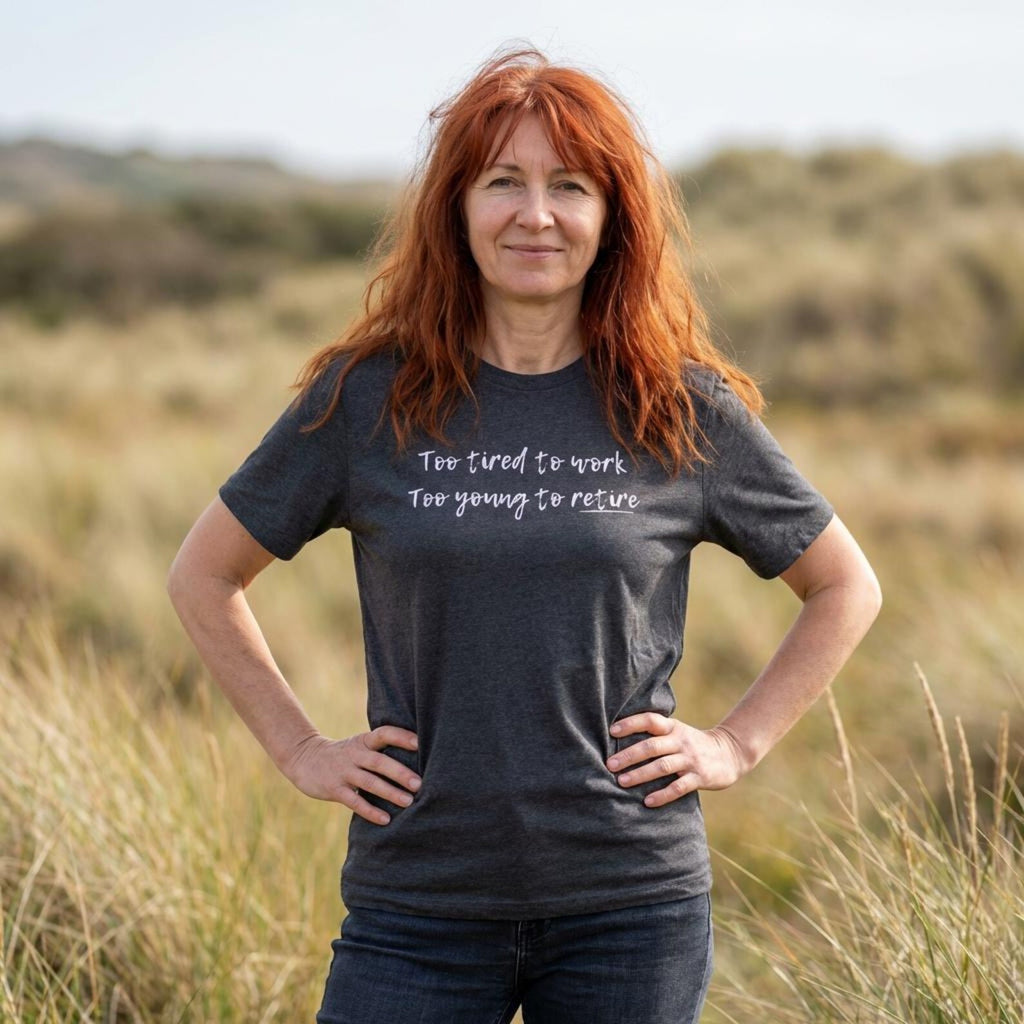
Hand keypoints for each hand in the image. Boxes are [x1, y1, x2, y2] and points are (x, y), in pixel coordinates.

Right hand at [282, 726, 420, 825]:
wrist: (304, 758)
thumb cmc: (343, 754)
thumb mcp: (359, 745)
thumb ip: (380, 751)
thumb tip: (417, 760)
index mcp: (363, 741)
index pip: (384, 733)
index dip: (401, 737)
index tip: (420, 743)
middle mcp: (354, 754)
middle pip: (379, 762)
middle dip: (400, 773)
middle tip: (419, 784)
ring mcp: (344, 772)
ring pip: (369, 782)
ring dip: (389, 792)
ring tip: (408, 802)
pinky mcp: (334, 789)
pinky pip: (354, 801)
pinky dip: (370, 811)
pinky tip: (385, 819)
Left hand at [606, 712, 746, 806]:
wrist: (730, 753)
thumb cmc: (692, 743)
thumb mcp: (677, 731)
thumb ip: (656, 733)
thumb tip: (619, 737)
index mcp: (673, 728)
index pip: (650, 720)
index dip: (631, 724)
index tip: (612, 731)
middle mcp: (681, 742)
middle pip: (652, 747)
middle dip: (629, 755)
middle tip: (610, 764)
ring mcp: (691, 760)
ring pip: (662, 767)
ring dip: (641, 775)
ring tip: (622, 782)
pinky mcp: (699, 778)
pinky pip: (678, 787)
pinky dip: (662, 795)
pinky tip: (647, 801)